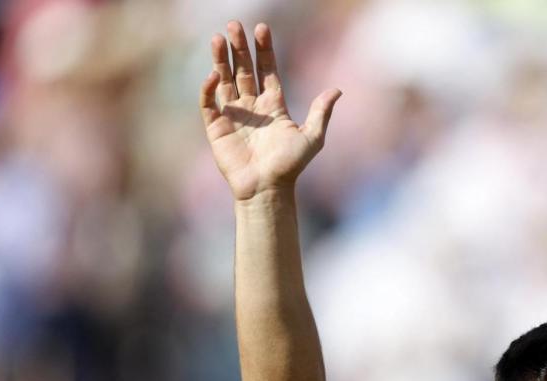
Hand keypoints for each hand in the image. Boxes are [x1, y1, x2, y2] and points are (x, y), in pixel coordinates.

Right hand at [199, 21, 340, 200]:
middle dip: (239, 47)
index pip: (267, 70)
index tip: (261, 28)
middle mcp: (252, 106)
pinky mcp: (217, 127)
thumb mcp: (312, 137)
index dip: (264, 49)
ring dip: (221, 60)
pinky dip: (209, 88)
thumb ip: (321, 112)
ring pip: (225, 80)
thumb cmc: (290, 166)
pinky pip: (209, 103)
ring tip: (218, 38)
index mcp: (273, 105)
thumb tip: (337, 90)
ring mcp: (234, 115)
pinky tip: (213, 74)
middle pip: (244, 69)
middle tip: (234, 25)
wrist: (267, 189)